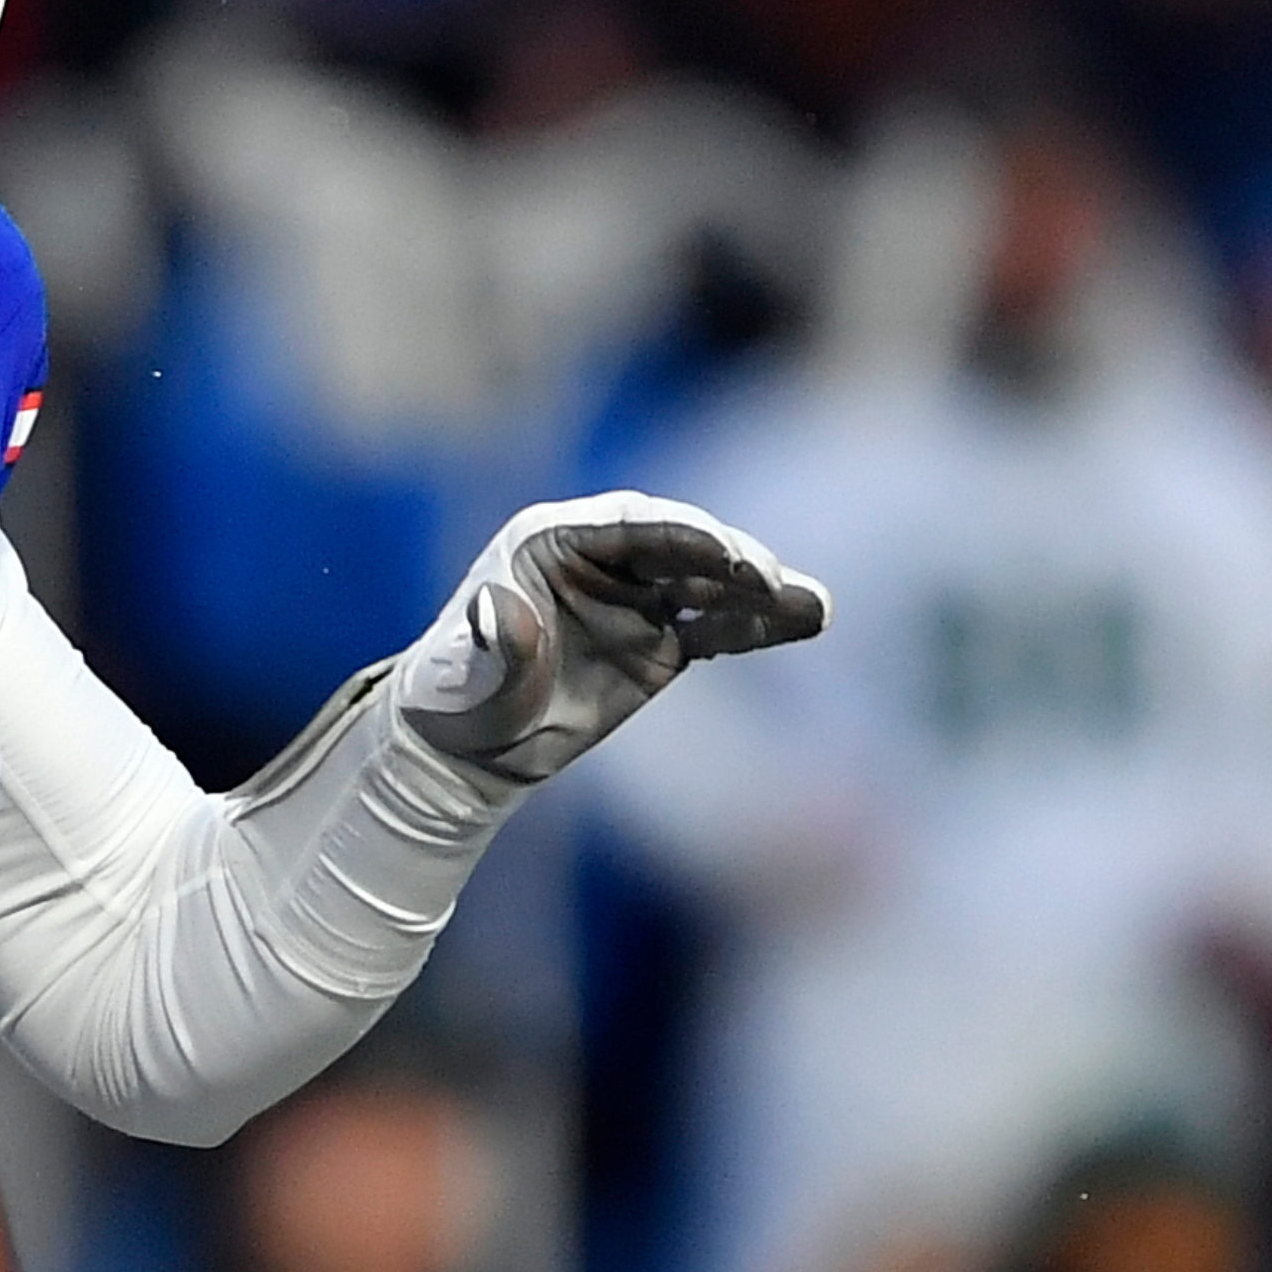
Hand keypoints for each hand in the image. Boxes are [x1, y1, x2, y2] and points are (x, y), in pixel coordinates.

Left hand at [397, 494, 828, 783]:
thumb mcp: (467, 673)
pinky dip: (759, 625)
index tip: (730, 556)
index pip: (631, 524)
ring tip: (814, 608)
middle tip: (773, 583)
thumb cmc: (456, 698)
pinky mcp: (661, 638)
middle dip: (731, 560)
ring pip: (709, 582)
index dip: (684, 535)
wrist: (468, 748)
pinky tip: (805, 622)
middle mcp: (600, 557)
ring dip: (762, 592)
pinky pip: (719, 625)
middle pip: (680, 544)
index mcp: (548, 541)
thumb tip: (499, 607)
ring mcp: (636, 596)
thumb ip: (493, 640)